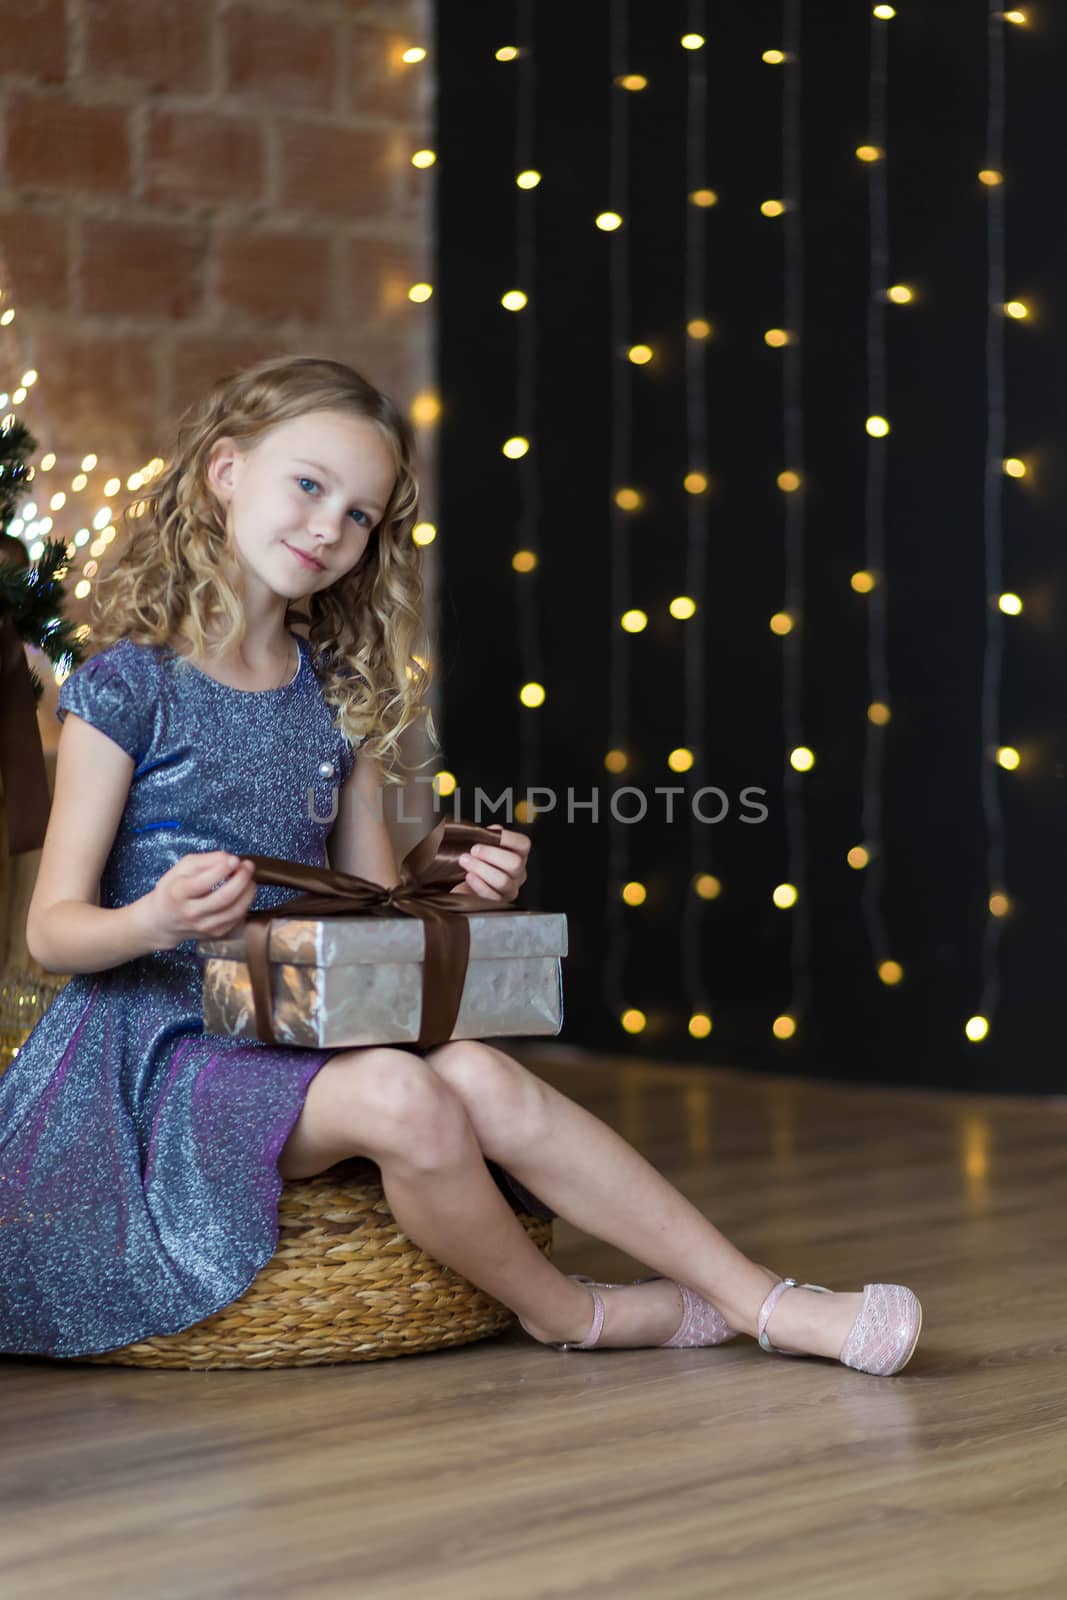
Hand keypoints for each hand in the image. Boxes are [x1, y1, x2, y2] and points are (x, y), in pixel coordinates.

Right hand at [139, 851, 258, 948]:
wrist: (163, 921)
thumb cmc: (173, 889)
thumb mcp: (182, 868)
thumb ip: (206, 860)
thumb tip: (231, 859)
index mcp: (179, 893)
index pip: (204, 882)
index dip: (224, 869)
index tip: (235, 859)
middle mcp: (191, 912)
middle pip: (225, 897)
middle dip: (242, 879)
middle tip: (248, 866)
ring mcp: (204, 926)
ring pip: (235, 910)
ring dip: (248, 891)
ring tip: (249, 879)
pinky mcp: (215, 933)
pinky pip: (238, 918)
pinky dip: (245, 903)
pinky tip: (243, 893)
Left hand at [451, 826, 529, 902]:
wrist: (461, 885)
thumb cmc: (474, 864)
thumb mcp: (481, 846)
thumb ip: (488, 837)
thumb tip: (493, 830)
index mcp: (518, 855)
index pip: (523, 844)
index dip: (508, 838)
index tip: (489, 835)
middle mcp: (518, 873)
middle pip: (515, 863)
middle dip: (491, 854)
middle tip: (474, 850)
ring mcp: (510, 889)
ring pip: (503, 880)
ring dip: (481, 869)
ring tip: (465, 861)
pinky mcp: (499, 903)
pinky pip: (492, 895)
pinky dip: (478, 884)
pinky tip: (469, 876)